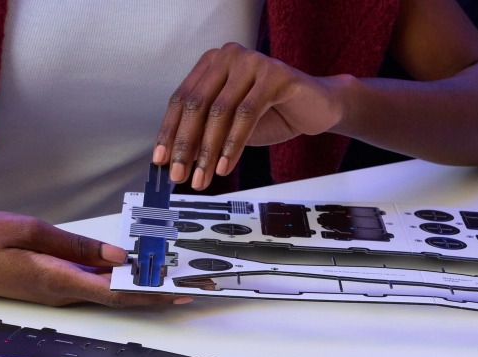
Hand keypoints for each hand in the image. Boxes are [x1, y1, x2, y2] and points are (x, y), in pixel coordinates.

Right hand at [0, 211, 190, 306]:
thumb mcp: (27, 231)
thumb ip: (74, 246)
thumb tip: (117, 258)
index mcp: (58, 280)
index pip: (117, 292)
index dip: (152, 294)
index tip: (183, 292)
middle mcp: (60, 291)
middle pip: (116, 295)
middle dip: (153, 291)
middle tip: (187, 283)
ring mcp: (52, 289)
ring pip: (104, 290)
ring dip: (136, 284)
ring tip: (166, 273)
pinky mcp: (44, 283)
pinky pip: (87, 283)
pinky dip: (112, 278)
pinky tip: (123, 268)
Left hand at [152, 42, 347, 189]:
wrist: (316, 107)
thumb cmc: (269, 114)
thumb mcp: (228, 126)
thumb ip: (204, 136)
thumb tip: (176, 163)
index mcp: (210, 65)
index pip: (181, 100)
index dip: (169, 132)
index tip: (161, 160)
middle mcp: (228, 57)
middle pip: (196, 105)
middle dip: (185, 145)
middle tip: (179, 175)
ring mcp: (252, 62)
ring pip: (219, 112)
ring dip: (208, 151)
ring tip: (202, 178)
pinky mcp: (276, 75)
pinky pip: (246, 114)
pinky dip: (233, 144)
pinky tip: (226, 166)